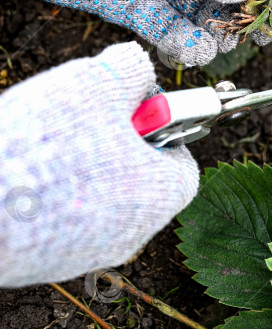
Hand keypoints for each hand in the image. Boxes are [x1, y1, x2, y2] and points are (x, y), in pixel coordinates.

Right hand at [0, 42, 198, 285]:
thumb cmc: (44, 146)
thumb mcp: (97, 82)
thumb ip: (130, 69)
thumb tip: (138, 67)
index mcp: (158, 193)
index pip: (182, 161)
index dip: (163, 127)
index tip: (138, 109)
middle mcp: (132, 233)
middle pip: (140, 178)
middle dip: (117, 142)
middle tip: (86, 119)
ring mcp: (91, 253)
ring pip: (101, 197)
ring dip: (84, 166)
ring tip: (50, 143)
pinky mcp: (53, 261)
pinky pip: (68, 217)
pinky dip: (57, 192)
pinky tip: (32, 170)